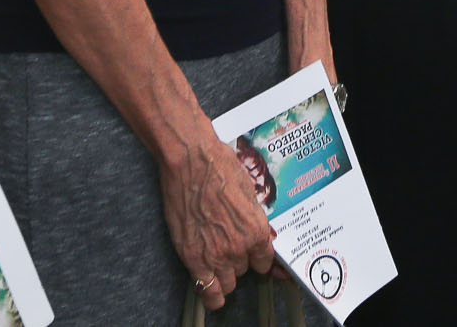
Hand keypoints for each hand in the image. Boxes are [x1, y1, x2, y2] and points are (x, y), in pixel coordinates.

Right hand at [160, 125, 278, 312]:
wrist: (191, 162)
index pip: (265, 261)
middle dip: (239, 261)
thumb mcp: (249, 192)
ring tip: (218, 263)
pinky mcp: (192, 257)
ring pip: (228, 283)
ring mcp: (216, 255)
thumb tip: (259, 231)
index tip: (254, 255)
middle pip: (245, 270)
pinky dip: (212, 294)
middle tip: (229, 248)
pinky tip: (213, 292)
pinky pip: (208, 290)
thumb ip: (254, 218)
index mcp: (257, 230)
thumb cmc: (220, 167)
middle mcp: (240, 247)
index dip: (258, 257)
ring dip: (225, 274)